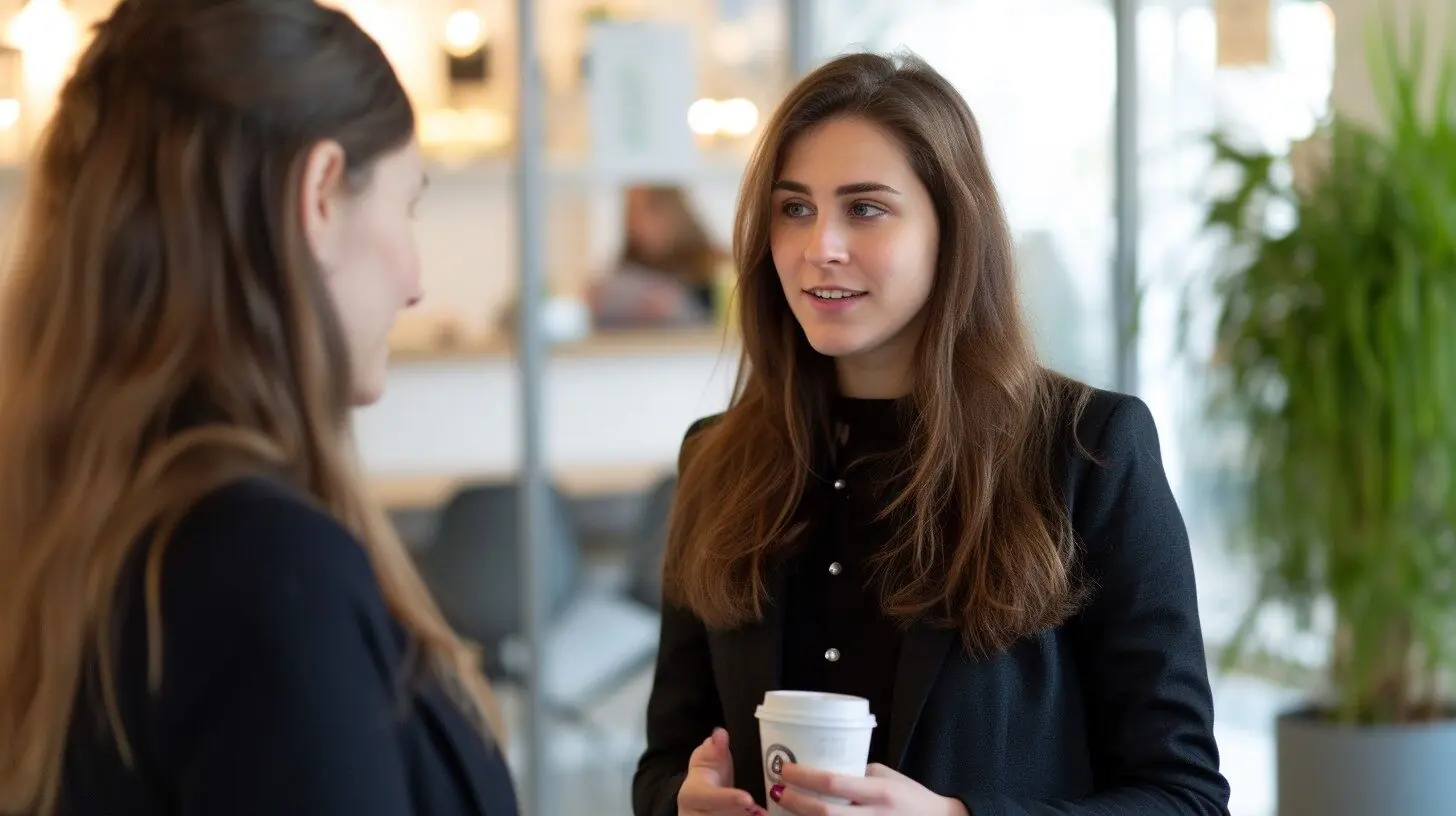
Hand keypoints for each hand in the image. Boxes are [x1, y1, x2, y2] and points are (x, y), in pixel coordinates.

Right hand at [678, 727, 765, 815]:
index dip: (728, 799)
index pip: (709, 797)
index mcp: (691, 795)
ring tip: (764, 814)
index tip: (748, 800)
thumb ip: (715, 749)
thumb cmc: (707, 779)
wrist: (699, 803)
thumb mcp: (709, 762)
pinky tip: (760, 815)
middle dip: (741, 815)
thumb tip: (720, 733)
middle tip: (763, 812)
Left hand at [770, 763, 968, 815]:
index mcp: (879, 792)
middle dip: (795, 802)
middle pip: (824, 813)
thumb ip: (855, 775)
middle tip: (777, 790)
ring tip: (782, 809)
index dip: (804, 777)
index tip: (786, 770)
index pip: (834, 782)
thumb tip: (821, 772)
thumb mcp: (884, 777)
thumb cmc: (909, 796)